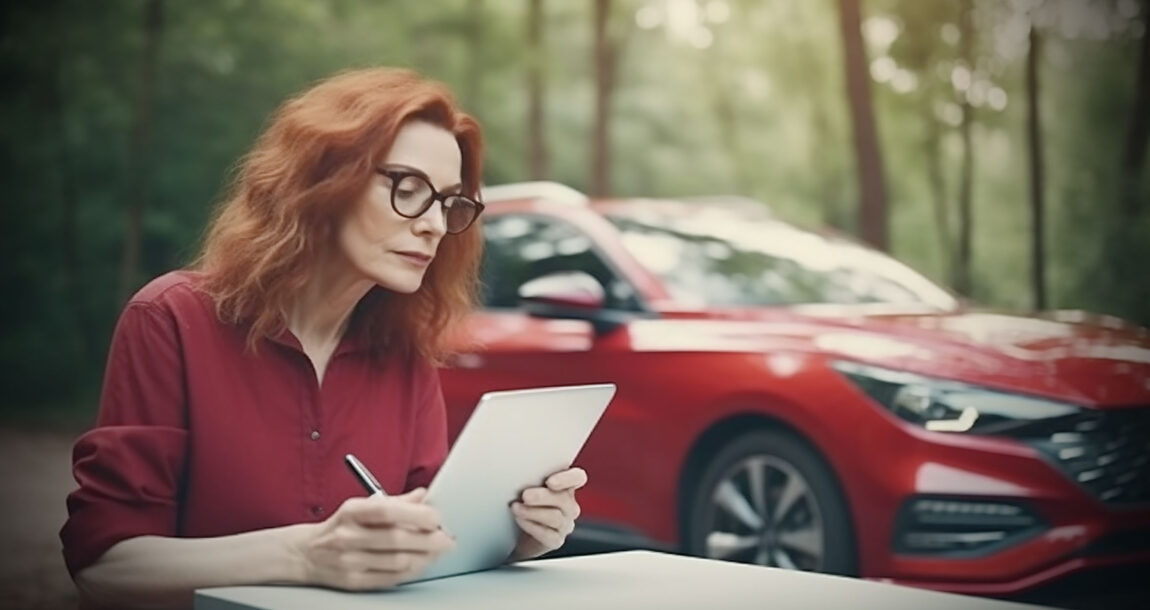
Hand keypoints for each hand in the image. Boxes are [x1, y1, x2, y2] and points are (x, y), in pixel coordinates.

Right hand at [293, 488, 454, 590]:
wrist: (305, 554)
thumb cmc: (340, 527)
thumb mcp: (360, 507)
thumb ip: (394, 502)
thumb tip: (423, 495)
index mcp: (351, 512)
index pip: (387, 511)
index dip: (416, 515)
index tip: (436, 517)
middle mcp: (348, 537)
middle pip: (397, 540)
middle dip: (429, 540)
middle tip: (447, 538)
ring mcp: (350, 562)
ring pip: (398, 562)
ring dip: (425, 557)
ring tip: (437, 551)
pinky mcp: (354, 582)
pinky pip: (391, 578)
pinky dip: (412, 570)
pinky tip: (421, 563)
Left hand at [510, 467, 586, 560]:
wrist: (514, 532)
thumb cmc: (522, 501)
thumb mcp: (526, 485)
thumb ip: (531, 477)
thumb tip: (518, 471)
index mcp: (565, 485)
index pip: (577, 478)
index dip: (567, 478)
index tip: (550, 482)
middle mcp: (569, 505)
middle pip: (564, 499)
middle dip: (542, 497)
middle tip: (525, 496)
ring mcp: (565, 524)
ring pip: (555, 518)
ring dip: (532, 512)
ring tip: (516, 508)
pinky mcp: (556, 540)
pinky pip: (549, 535)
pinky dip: (532, 527)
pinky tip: (520, 520)